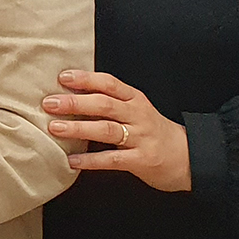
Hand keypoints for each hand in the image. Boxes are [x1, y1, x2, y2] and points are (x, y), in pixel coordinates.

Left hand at [44, 69, 190, 191]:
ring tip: (55, 128)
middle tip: (49, 103)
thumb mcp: (136, 111)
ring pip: (107, 130)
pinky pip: (112, 159)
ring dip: (79, 128)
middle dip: (75, 102)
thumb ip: (111, 103)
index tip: (63, 77)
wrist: (189, 157)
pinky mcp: (142, 160)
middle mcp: (138, 116)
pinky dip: (91, 160)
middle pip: (104, 104)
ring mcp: (141, 138)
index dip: (86, 79)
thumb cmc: (154, 132)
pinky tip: (72, 161)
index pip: (110, 84)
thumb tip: (71, 95)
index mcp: (135, 100)